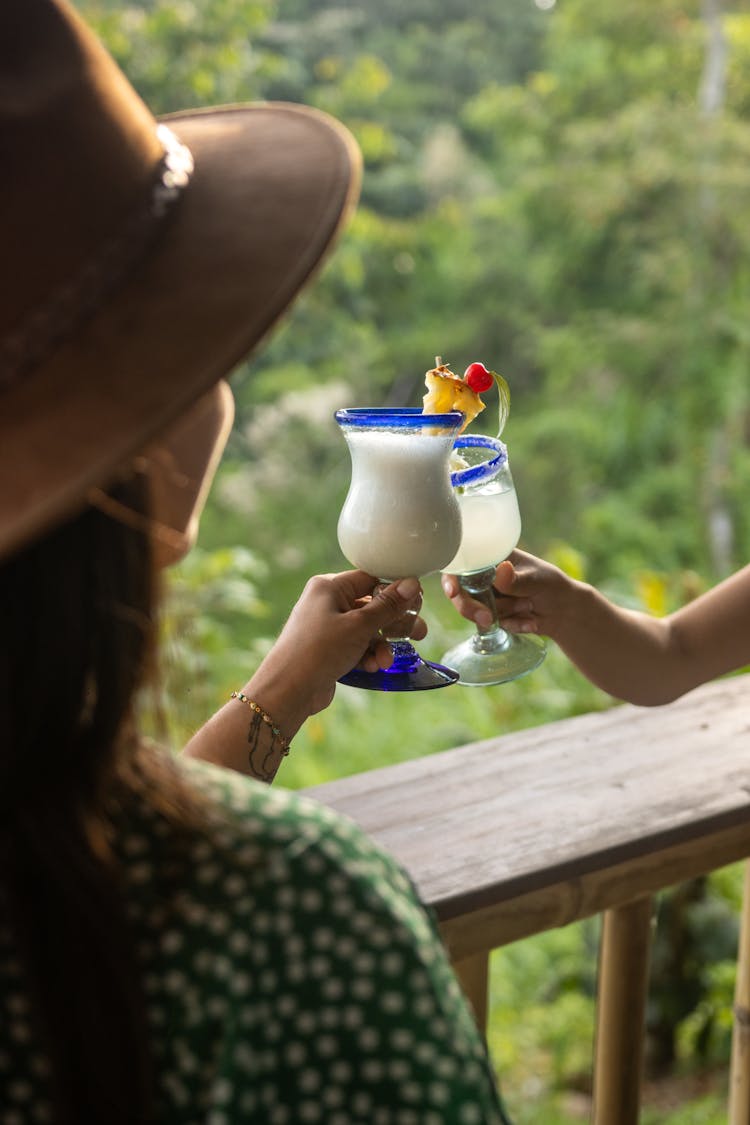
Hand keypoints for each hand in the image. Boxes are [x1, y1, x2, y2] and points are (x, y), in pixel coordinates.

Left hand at [246, 571, 425, 729]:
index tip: (417, 601)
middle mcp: (327, 603)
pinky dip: (368, 655)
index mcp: (329, 586)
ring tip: (388, 659)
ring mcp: (327, 627)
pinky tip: (374, 666)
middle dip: (394, 622)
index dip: (395, 590)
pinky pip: (357, 647)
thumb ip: (388, 605)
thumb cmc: (318, 650)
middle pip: (372, 606)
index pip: (370, 578)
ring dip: (381, 645)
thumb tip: (412, 583)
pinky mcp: (329, 649)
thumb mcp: (359, 626)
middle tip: (419, 632)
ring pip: (367, 630)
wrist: (288, 691)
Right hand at [441, 549, 570, 637]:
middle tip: (487, 619)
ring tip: (528, 606)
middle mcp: (483, 577)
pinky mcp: (492, 617)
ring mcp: (486, 598)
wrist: (564, 611)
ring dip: (505, 614)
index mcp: (490, 559)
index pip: (461, 565)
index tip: (453, 592)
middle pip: (460, 593)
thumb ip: (517, 579)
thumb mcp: (537, 579)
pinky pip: (492, 626)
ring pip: (478, 612)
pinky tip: (530, 620)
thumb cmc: (550, 585)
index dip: (451, 578)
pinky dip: (513, 625)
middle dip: (471, 608)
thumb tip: (502, 571)